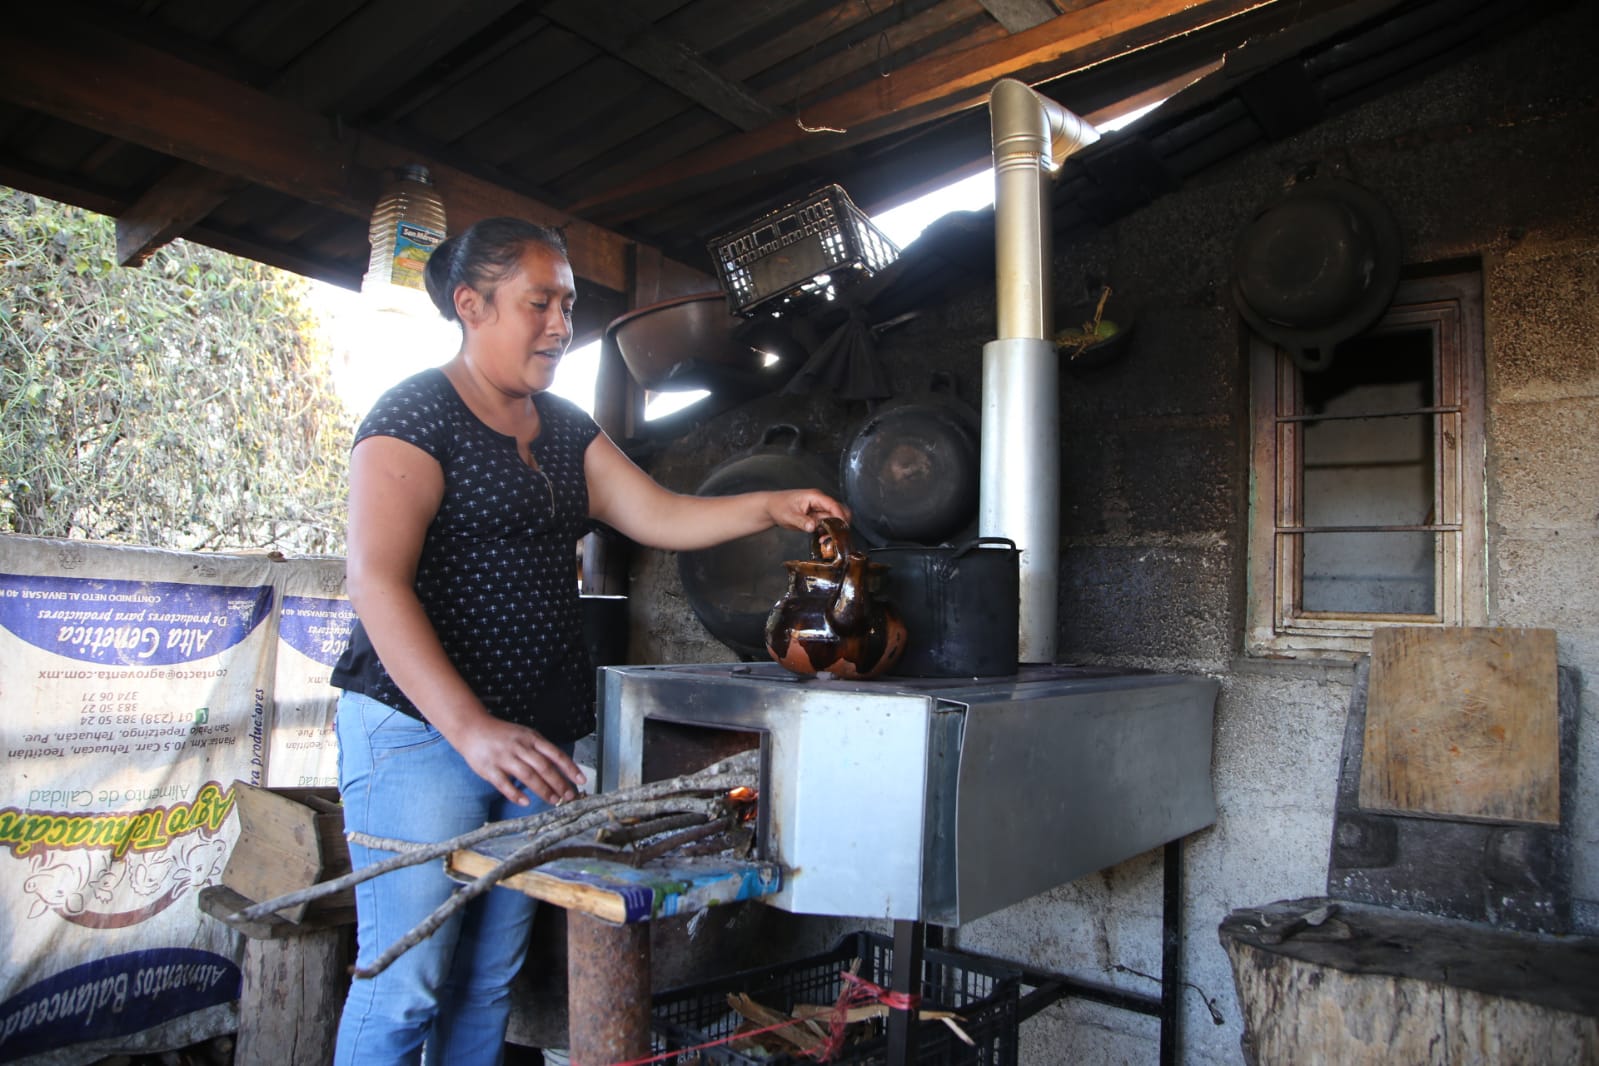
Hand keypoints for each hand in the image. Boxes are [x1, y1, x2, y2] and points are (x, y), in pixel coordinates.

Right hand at [443, 712, 587, 806]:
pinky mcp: (489, 769)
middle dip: (559, 783)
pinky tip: (526, 802)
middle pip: (544, 767)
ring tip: (554, 801)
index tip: (581, 780)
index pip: (555, 754)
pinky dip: (515, 794)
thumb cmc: (502, 734)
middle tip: (569, 796)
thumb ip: (540, 749)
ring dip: (543, 790)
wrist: (472, 728)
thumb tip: (560, 767)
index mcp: (531, 738)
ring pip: (527, 776)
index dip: (570, 768)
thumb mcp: (525, 735)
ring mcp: (504, 758)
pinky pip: (504, 784)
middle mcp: (520, 747)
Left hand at [766, 489, 849, 532]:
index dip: (840, 517)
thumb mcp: (788, 515)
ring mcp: (819, 509)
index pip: (834, 505)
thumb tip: (813, 526)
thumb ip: (802, 521)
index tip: (841, 529)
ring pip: (835, 519)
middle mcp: (820, 502)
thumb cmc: (778, 506)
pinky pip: (828, 524)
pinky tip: (821, 538)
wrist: (771, 508)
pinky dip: (828, 532)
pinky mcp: (817, 517)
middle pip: (840, 511)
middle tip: (834, 537)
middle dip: (840, 524)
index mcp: (815, 497)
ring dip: (833, 530)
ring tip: (824, 540)